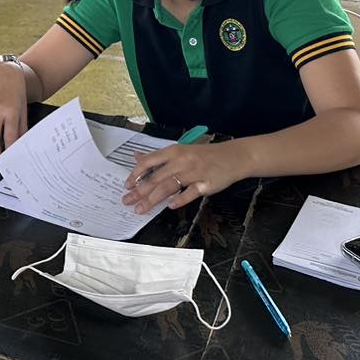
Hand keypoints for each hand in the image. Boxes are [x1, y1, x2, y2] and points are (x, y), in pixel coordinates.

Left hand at [121, 141, 247, 212]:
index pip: (149, 162)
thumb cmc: (204, 155)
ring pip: (169, 186)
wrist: (233, 156)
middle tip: (127, 201)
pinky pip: (191, 192)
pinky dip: (180, 199)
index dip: (136, 173)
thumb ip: (159, 157)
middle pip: (156, 177)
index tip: (126, 185)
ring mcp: (194, 172)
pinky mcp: (207, 183)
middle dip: (139, 191)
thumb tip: (137, 157)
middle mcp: (182, 161)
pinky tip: (170, 206)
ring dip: (153, 199)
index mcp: (174, 151)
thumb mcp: (180, 151)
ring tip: (141, 209)